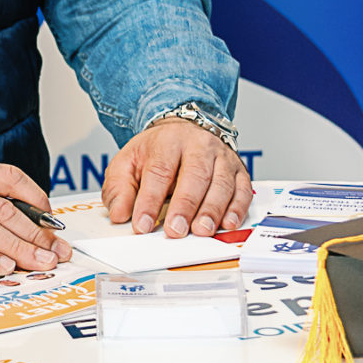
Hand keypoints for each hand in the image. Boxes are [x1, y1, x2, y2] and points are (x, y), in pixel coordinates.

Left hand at [103, 121, 252, 237]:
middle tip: (176, 231)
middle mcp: (199, 146)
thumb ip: (119, 189)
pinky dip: (237, 209)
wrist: (184, 131)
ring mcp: (222, 157)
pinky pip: (242, 189)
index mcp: (167, 142)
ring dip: (212, 210)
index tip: (143, 225)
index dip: (150, 200)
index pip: (159, 171)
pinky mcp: (239, 170)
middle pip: (194, 175)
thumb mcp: (128, 162)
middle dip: (185, 206)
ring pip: (221, 183)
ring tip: (202, 230)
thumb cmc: (157, 152)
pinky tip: (227, 224)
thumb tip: (119, 214)